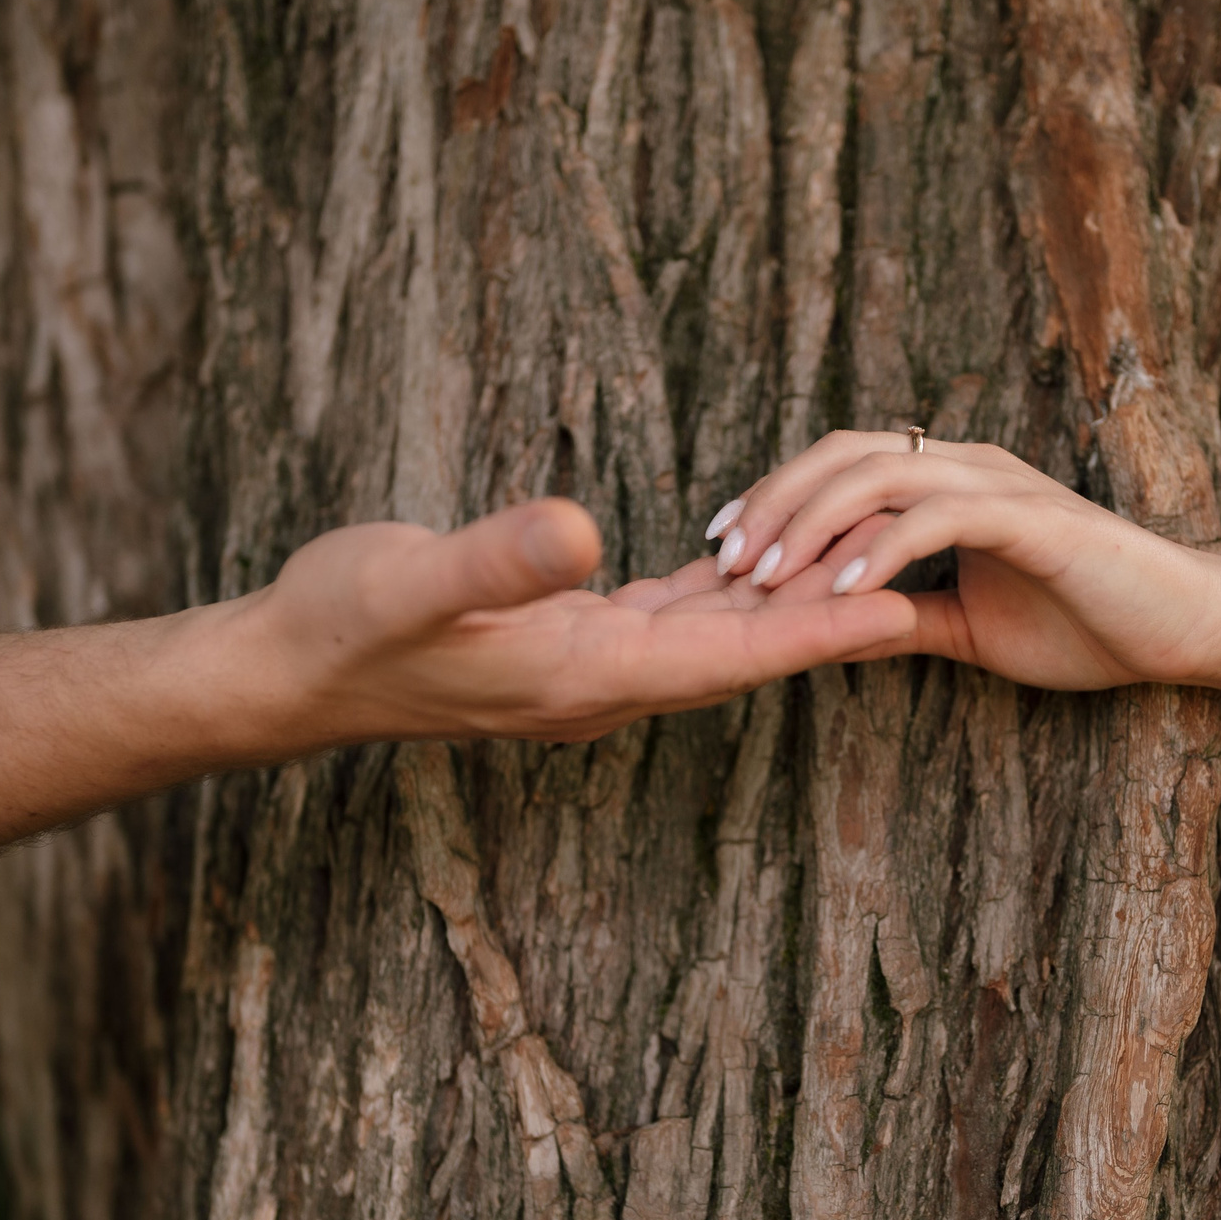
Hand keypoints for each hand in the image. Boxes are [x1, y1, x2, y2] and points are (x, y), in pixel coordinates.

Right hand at [219, 498, 915, 748]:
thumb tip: (575, 537)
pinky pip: (673, 623)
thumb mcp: (413, 581)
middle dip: (837, 623)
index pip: (731, 654)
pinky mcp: (566, 643)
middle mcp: (601, 683)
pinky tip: (759, 567)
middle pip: (747, 654)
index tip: (909, 613)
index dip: (823, 632)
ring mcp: (586, 669)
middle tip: (931, 589)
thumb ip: (494, 563)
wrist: (289, 668)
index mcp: (584, 674)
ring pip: (716, 640)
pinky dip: (727, 596)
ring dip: (791, 611)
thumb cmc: (345, 622)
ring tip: (869, 575)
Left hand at [697, 431, 1220, 690]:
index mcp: (952, 483)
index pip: (843, 464)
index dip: (774, 496)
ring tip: (764, 578)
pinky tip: (840, 591)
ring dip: (811, 523)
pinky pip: (939, 519)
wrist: (1185, 629)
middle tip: (721, 561)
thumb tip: (832, 628)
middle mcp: (969, 468)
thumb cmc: (1090, 623)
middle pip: (845, 453)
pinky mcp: (1034, 520)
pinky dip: (881, 551)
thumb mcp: (971, 625)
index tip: (719, 548)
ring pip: (881, 473)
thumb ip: (905, 615)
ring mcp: (1002, 486)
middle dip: (773, 503)